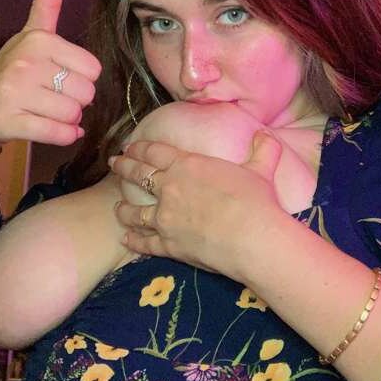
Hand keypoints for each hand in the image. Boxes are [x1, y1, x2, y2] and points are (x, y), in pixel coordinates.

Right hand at [0, 0, 101, 153]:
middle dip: (76, 101)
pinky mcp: (8, 121)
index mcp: (38, 40)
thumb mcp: (29, 35)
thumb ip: (46, 2)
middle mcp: (25, 62)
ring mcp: (13, 92)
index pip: (93, 68)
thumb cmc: (10, 72)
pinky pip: (60, 134)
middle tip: (51, 98)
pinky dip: (64, 137)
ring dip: (68, 120)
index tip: (59, 77)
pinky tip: (53, 130)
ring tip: (46, 112)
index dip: (82, 78)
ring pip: (74, 115)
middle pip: (87, 92)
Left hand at [110, 130, 284, 280]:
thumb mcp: (261, 169)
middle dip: (123, 167)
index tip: (130, 146)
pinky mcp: (169, 245)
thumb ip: (263, 149)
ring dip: (123, 209)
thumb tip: (266, 134)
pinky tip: (125, 239)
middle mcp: (170, 189)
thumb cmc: (257, 201)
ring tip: (116, 208)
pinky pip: (144, 242)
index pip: (155, 151)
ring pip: (134, 212)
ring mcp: (166, 219)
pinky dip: (133, 241)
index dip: (140, 147)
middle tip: (113, 163)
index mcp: (188, 165)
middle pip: (138, 175)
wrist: (254, 238)